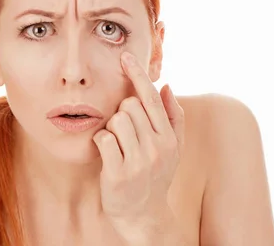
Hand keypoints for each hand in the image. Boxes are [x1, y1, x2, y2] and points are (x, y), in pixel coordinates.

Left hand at [93, 51, 184, 243]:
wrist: (144, 216)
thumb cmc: (155, 175)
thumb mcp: (173, 148)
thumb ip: (173, 116)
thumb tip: (167, 85)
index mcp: (169, 138)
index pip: (152, 98)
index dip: (137, 74)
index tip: (125, 56)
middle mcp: (157, 147)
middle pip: (129, 105)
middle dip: (122, 113)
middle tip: (125, 133)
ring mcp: (139, 161)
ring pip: (115, 120)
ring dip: (111, 129)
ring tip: (118, 145)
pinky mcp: (119, 174)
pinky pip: (103, 139)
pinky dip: (101, 143)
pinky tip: (107, 154)